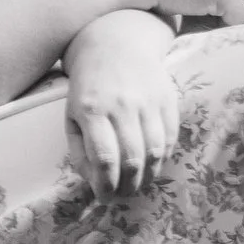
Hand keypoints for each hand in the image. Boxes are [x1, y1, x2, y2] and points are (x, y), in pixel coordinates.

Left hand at [63, 11, 180, 199]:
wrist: (118, 45)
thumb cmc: (89, 86)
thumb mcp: (72, 115)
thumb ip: (80, 149)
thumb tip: (94, 180)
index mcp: (92, 110)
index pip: (104, 157)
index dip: (106, 184)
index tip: (105, 198)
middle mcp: (122, 105)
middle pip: (132, 156)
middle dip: (129, 185)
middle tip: (124, 196)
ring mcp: (148, 101)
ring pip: (156, 149)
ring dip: (149, 175)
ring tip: (140, 185)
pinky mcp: (168, 98)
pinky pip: (171, 135)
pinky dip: (164, 155)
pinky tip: (154, 164)